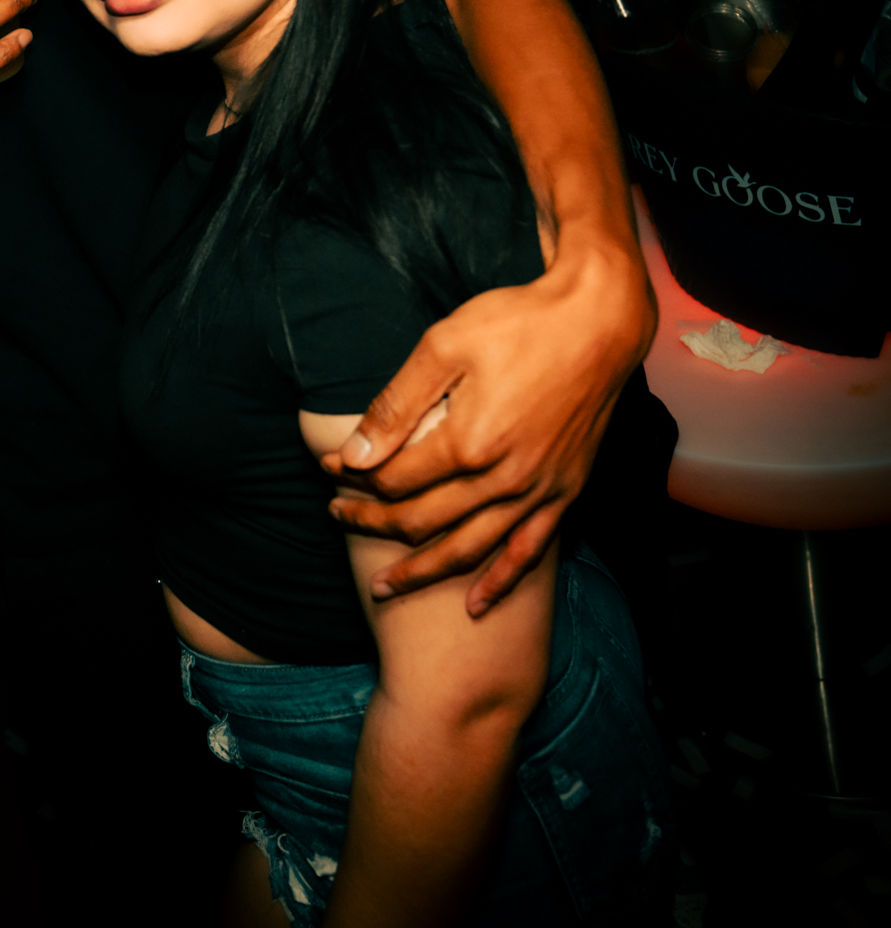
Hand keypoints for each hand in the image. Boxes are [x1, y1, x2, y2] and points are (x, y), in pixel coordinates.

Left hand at [321, 237, 652, 614]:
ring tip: (383, 586)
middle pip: (423, 518)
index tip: (328, 467)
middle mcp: (503, 478)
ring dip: (422, 570)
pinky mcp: (565, 492)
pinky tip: (474, 605)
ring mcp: (538, 490)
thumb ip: (397, 404)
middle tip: (338, 517)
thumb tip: (353, 452)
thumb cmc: (518, 323)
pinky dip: (499, 581)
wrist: (598, 322)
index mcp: (468, 442)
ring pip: (469, 548)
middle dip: (373, 522)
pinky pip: (529, 552)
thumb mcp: (443, 345)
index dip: (354, 476)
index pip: (396, 478)